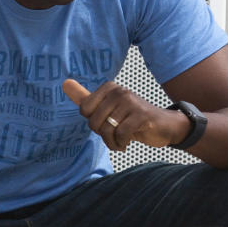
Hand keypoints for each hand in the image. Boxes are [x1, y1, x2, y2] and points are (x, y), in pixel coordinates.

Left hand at [62, 79, 188, 150]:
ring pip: (107, 130)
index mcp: (108, 88)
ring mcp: (131, 102)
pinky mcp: (141, 115)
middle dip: (103, 134)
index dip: (94, 122)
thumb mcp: (106, 107)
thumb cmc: (131, 118)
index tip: (106, 123)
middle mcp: (118, 91)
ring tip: (120, 141)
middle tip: (114, 135)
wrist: (163, 126)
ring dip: (112, 142)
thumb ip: (84, 97)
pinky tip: (127, 142)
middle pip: (94, 122)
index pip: (85, 110)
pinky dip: (121, 143)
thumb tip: (64, 83)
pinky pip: (121, 134)